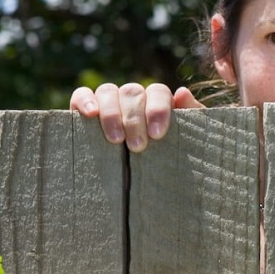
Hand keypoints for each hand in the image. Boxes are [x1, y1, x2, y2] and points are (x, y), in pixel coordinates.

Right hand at [69, 83, 203, 151]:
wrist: (153, 182)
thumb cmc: (171, 156)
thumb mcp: (187, 139)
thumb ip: (192, 115)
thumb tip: (182, 92)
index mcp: (158, 101)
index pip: (157, 91)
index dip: (157, 109)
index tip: (157, 134)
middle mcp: (133, 97)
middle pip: (132, 92)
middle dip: (134, 119)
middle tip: (137, 146)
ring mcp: (109, 101)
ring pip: (108, 91)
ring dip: (112, 114)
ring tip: (116, 140)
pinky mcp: (85, 109)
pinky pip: (82, 94)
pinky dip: (84, 100)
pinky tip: (90, 114)